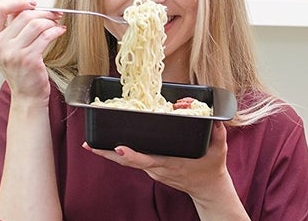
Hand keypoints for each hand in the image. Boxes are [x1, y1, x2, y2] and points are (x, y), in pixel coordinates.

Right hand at [0, 0, 66, 106]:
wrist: (27, 95)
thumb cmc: (20, 69)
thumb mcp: (10, 42)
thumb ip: (13, 18)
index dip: (17, 2)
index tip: (31, 3)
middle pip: (23, 15)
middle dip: (43, 12)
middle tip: (53, 13)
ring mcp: (13, 53)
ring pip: (35, 24)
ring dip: (50, 20)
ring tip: (56, 23)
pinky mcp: (29, 59)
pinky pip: (46, 36)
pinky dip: (56, 31)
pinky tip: (59, 31)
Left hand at [83, 121, 229, 201]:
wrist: (209, 190)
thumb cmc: (212, 169)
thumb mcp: (218, 150)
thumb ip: (216, 132)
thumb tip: (214, 118)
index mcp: (169, 164)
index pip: (146, 160)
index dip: (131, 154)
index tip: (118, 147)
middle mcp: (156, 169)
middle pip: (127, 162)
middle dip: (107, 154)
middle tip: (88, 144)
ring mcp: (152, 171)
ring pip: (126, 162)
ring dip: (108, 153)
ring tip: (90, 144)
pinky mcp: (151, 170)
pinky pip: (132, 161)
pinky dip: (119, 154)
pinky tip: (108, 146)